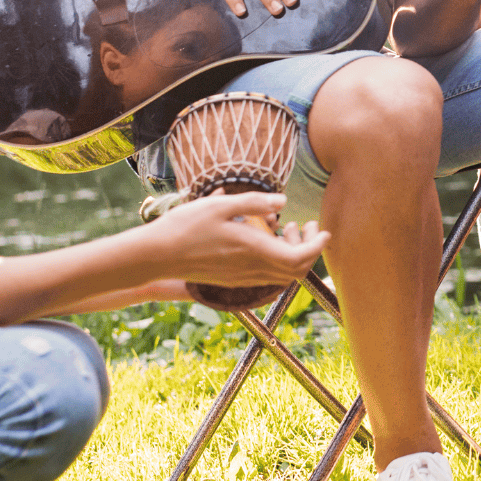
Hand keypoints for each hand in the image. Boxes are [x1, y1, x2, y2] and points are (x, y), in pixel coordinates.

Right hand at [150, 191, 329, 283]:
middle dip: (309, 249)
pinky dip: (278, 261)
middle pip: (296, 270)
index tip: (324, 229)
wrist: (157, 256)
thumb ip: (254, 202)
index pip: (299, 257)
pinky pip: (267, 276)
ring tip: (285, 228)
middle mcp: (251, 268)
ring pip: (282, 275)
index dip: (317, 246)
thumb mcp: (220, 204)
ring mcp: (242, 277)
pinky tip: (266, 241)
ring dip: (293, 254)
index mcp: (253, 249)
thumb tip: (282, 200)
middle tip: (304, 224)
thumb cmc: (185, 226)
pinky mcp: (232, 279)